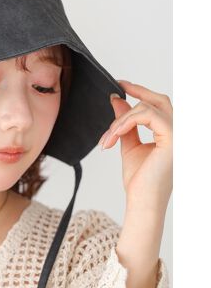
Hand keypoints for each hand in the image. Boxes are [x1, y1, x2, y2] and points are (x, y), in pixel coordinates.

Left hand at [98, 80, 172, 213]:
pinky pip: (147, 116)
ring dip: (120, 120)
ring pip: (147, 108)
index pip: (159, 105)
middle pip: (159, 100)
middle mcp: (180, 132)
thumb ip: (125, 123)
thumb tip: (117, 100)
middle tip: (116, 90)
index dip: (141, 92)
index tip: (120, 86)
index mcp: (171, 133)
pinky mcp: (173, 139)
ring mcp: (180, 135)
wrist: (141, 202)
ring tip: (107, 138)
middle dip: (136, 92)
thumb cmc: (139, 180)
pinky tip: (114, 135)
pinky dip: (126, 122)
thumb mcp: (129, 144)